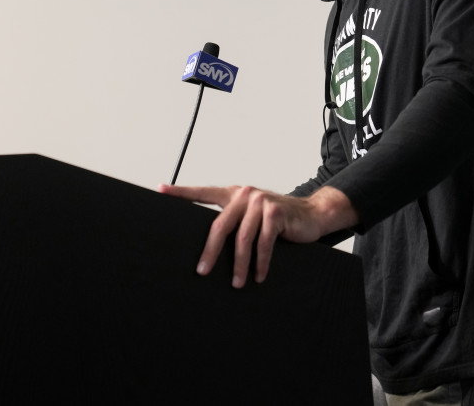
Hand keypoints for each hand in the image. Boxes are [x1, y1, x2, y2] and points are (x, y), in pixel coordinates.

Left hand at [157, 184, 356, 287]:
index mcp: (234, 194)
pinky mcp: (276, 213)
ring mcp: (261, 202)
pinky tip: (258, 276)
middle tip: (202, 271)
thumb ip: (235, 222)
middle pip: (220, 226)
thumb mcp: (253, 217)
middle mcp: (245, 194)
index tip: (161, 190)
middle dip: (210, 252)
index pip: (203, 192)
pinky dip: (260, 263)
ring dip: (239, 265)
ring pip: (242, 239)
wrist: (312, 214)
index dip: (181, 192)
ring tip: (237, 283)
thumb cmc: (279, 220)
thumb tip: (211, 249)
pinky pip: (263, 243)